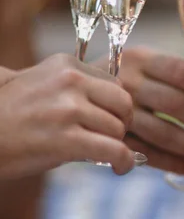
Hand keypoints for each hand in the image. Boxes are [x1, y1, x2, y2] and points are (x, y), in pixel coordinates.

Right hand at [0, 54, 133, 178]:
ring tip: (106, 153)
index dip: (115, 105)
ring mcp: (68, 109)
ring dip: (116, 144)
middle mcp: (70, 81)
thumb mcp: (41, 83)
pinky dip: (123, 161)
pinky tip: (120, 167)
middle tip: (113, 136)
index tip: (109, 118)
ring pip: (118, 128)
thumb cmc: (8, 115)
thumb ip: (76, 87)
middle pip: (123, 102)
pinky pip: (113, 149)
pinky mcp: (66, 139)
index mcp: (66, 64)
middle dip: (123, 122)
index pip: (115, 83)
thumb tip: (115, 102)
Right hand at [94, 47, 183, 174]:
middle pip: (174, 103)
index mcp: (138, 58)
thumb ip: (172, 74)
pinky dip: (173, 163)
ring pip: (162, 132)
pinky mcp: (110, 138)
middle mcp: (126, 82)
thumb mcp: (140, 63)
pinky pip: (146, 153)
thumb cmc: (118, 77)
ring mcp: (116, 112)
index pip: (179, 71)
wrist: (67, 93)